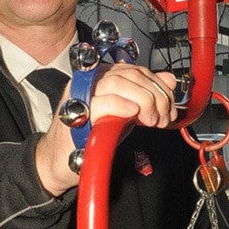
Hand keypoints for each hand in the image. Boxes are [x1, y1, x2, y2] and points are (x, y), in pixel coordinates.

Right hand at [34, 64, 176, 195]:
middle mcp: (90, 80)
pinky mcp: (74, 112)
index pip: (136, 70)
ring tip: (151, 120)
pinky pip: (101, 102)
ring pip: (117, 83)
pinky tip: (133, 113)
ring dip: (143, 101)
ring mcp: (80, 94)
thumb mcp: (125, 112)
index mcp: (102, 75)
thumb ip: (146, 94)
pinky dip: (121, 105)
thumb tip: (168, 80)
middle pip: (130, 74)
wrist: (59, 159)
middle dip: (155, 96)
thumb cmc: (89, 135)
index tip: (169, 107)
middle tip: (162, 117)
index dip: (158, 86)